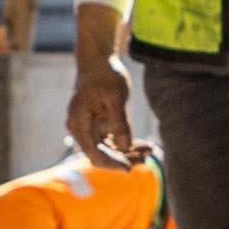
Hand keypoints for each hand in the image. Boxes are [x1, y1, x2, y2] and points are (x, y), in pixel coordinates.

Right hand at [68, 10, 139, 165]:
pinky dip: (125, 143)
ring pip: (107, 149)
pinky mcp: (96, 125)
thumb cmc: (105, 74)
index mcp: (79, 122)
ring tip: (149, 150)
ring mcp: (87, 127)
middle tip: (146, 159)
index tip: (130, 168)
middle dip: (123, 158)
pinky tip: (143, 144)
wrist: (98, 59)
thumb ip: (119, 122)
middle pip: (100, 154)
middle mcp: (80, 128)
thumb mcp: (116, 97)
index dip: (112, 163)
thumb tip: (125, 147)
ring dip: (127, 152)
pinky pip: (110, 140)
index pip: (94, 153)